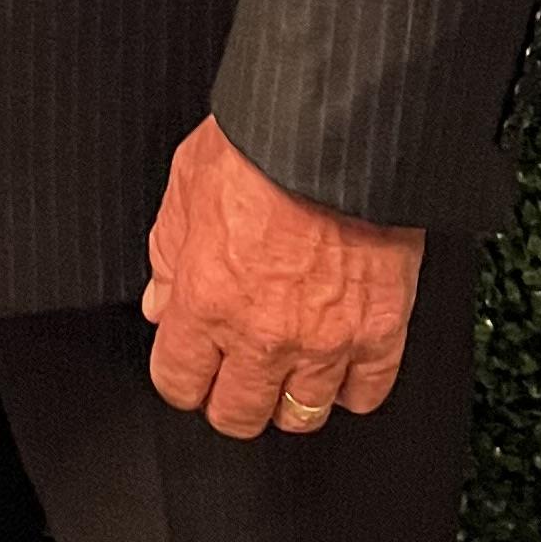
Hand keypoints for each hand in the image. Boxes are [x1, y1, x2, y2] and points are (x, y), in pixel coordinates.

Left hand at [141, 115, 422, 438]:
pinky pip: (366, 395)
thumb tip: (161, 301)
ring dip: (290, 395)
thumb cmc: (263, 140)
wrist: (338, 126)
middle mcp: (263, 332)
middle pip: (238, 415)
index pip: (178, 383)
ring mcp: (325, 341)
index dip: (180, 375)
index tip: (189, 365)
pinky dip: (352, 384)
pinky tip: (339, 359)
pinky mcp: (379, 332)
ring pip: (301, 415)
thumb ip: (169, 252)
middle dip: (230, 397)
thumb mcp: (188, 182)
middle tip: (235, 371)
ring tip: (287, 367)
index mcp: (208, 298)